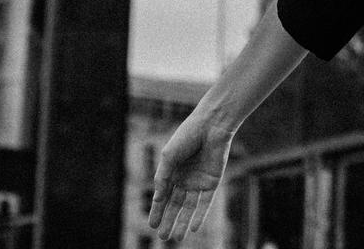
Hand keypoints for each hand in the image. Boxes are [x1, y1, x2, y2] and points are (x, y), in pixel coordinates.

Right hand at [148, 114, 234, 241]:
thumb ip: (163, 177)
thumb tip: (157, 199)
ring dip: (183, 222)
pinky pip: (205, 202)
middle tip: (162, 237)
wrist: (211, 125)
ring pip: (189, 207)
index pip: (162, 196)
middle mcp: (184, 178)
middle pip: (175, 204)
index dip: (157, 211)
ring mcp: (198, 181)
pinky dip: (200, 215)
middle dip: (168, 220)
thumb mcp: (169, 157)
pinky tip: (195, 228)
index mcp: (171, 171)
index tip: (151, 226)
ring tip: (176, 238)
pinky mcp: (212, 181)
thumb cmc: (187, 136)